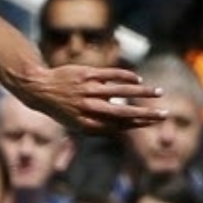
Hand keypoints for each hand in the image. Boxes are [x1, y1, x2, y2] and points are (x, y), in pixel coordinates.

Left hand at [10, 64, 165, 134]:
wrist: (39, 89)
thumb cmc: (62, 108)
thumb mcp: (76, 122)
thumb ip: (98, 123)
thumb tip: (123, 123)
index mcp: (85, 124)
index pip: (116, 126)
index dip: (136, 125)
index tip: (152, 122)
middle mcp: (87, 109)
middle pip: (121, 113)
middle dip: (145, 115)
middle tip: (164, 115)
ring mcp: (87, 91)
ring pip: (120, 92)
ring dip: (142, 93)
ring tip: (158, 93)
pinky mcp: (86, 75)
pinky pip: (111, 75)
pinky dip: (126, 77)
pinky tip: (137, 81)